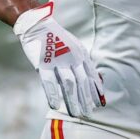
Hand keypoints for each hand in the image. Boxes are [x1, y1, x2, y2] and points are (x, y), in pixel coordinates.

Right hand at [14, 2, 105, 117]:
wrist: (38, 25)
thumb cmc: (57, 39)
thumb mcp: (76, 47)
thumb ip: (83, 62)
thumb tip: (95, 78)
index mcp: (81, 54)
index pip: (91, 75)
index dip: (96, 90)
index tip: (100, 103)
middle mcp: (73, 58)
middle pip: (83, 82)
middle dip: (87, 99)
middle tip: (90, 113)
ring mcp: (59, 61)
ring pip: (69, 84)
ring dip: (73, 100)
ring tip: (77, 114)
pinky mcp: (44, 63)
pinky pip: (49, 82)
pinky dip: (53, 94)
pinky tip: (56, 106)